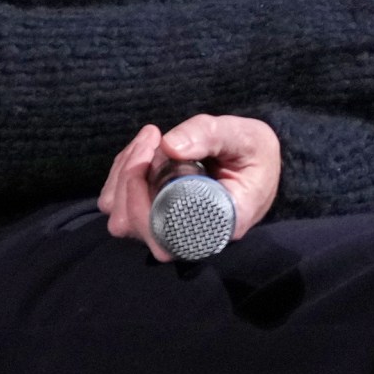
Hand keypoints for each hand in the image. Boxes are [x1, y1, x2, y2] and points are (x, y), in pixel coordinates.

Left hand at [97, 113, 281, 261]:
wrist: (256, 162)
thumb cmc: (255, 154)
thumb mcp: (245, 137)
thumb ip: (211, 135)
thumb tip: (168, 146)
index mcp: (218, 226)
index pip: (168, 235)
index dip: (147, 199)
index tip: (155, 153)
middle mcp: (188, 238)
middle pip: (135, 226)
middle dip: (130, 176)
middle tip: (153, 137)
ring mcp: (166, 231)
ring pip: (119, 218)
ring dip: (123, 173)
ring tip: (149, 140)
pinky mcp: (151, 219)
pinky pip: (118, 206)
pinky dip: (120, 174)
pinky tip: (143, 151)